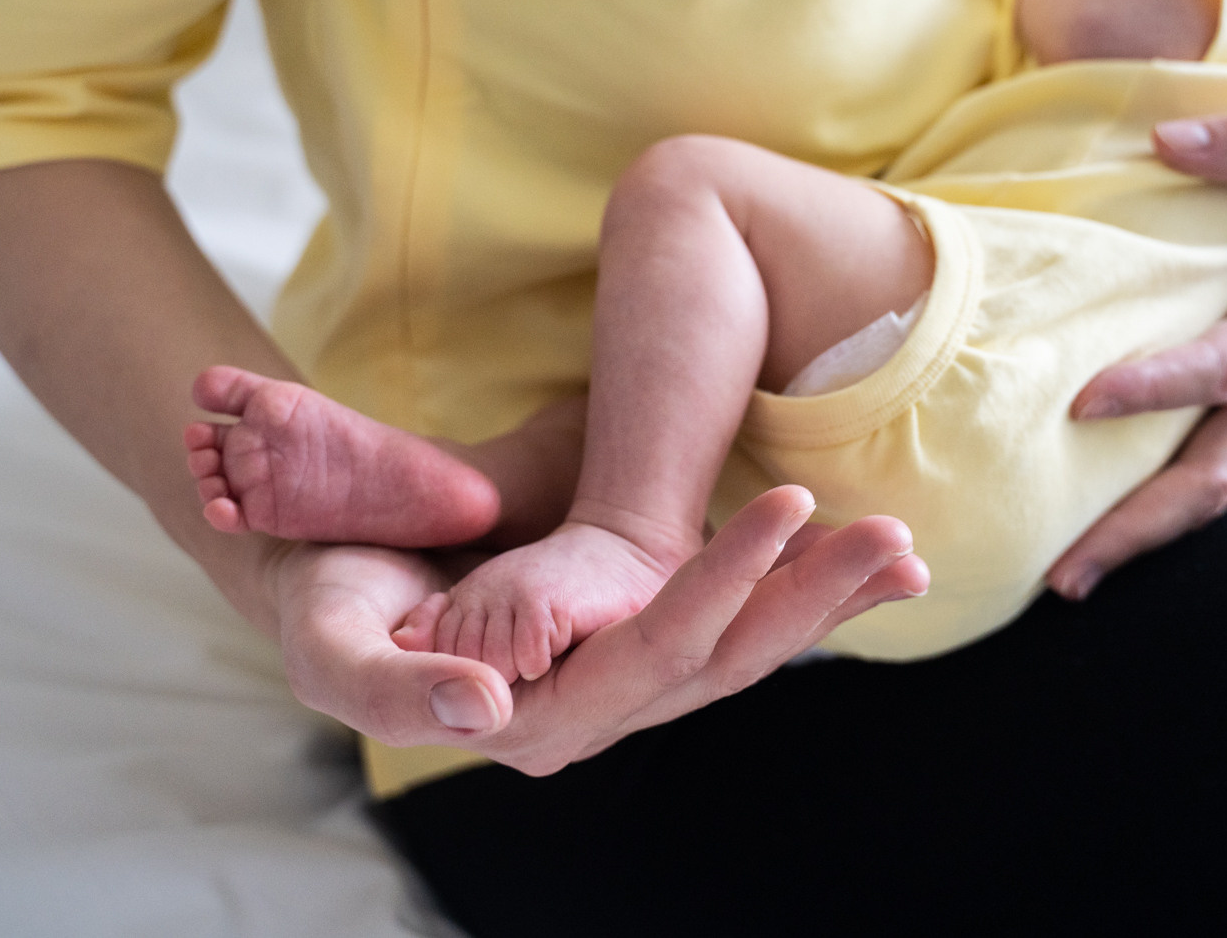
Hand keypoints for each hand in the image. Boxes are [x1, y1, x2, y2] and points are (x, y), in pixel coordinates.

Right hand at [269, 487, 927, 775]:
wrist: (324, 584)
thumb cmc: (325, 608)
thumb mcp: (332, 646)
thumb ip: (395, 687)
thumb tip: (484, 706)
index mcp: (533, 721)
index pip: (653, 654)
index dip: (724, 582)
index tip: (787, 504)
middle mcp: (592, 715)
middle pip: (726, 661)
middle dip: (812, 598)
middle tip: (895, 540)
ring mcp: (617, 686)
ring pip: (741, 652)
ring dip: (821, 602)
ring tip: (902, 550)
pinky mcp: (627, 647)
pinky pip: (727, 628)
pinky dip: (793, 596)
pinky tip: (858, 568)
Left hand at [1049, 113, 1226, 598]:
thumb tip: (1164, 139)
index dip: (1166, 384)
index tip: (1087, 401)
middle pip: (1221, 468)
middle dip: (1145, 520)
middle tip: (1067, 564)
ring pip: (1217, 494)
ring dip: (1143, 540)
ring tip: (1065, 579)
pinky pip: (1213, 488)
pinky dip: (1158, 524)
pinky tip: (1094, 548)